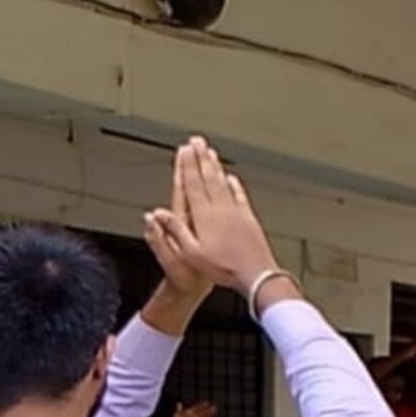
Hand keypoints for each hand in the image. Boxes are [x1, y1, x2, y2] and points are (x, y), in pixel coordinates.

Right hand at [144, 138, 280, 298]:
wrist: (257, 274)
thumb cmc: (224, 269)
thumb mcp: (192, 254)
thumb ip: (176, 231)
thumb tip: (159, 214)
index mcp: (204, 216)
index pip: (192, 184)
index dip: (187, 165)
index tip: (184, 150)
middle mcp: (220, 209)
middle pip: (208, 177)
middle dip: (201, 157)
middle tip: (196, 141)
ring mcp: (236, 212)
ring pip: (223, 182)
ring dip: (215, 165)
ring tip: (210, 152)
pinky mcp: (249, 218)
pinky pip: (239, 195)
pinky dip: (233, 184)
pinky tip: (231, 178)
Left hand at [171, 400, 217, 416]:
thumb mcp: (177, 415)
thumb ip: (179, 409)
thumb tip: (179, 403)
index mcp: (189, 412)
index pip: (197, 407)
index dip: (202, 405)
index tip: (207, 402)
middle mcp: (193, 416)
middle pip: (202, 412)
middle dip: (208, 410)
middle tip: (214, 407)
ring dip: (209, 415)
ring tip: (214, 412)